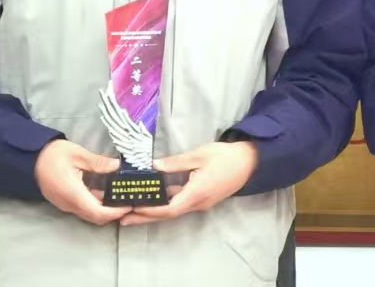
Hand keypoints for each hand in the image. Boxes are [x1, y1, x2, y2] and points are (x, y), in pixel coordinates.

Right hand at [34, 139, 129, 225]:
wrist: (30, 159)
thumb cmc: (53, 155)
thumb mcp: (78, 154)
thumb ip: (98, 162)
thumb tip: (117, 165)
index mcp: (73, 194)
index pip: (98, 212)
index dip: (115, 212)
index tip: (128, 205)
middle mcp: (69, 204)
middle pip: (95, 217)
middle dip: (113, 214)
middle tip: (127, 202)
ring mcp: (65, 205)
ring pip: (88, 215)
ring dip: (104, 210)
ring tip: (119, 197)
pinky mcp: (64, 202)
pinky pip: (82, 209)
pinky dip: (95, 205)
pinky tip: (104, 193)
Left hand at [119, 140, 258, 225]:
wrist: (251, 162)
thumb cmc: (225, 156)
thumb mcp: (199, 155)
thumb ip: (175, 163)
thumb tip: (154, 166)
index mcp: (197, 193)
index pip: (169, 208)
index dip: (150, 210)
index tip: (132, 209)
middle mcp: (198, 203)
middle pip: (168, 214)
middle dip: (145, 217)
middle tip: (123, 219)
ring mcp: (201, 203)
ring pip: (174, 211)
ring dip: (154, 212)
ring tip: (134, 210)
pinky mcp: (203, 198)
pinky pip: (181, 205)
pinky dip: (165, 205)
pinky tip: (155, 200)